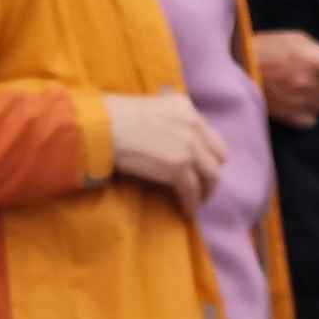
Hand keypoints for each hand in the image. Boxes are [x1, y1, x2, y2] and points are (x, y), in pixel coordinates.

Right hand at [105, 91, 225, 208]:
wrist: (101, 128)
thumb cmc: (111, 118)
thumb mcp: (147, 107)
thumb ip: (164, 118)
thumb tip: (166, 135)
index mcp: (184, 106)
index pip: (209, 135)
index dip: (206, 154)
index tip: (199, 166)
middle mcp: (192, 124)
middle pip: (218, 156)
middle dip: (211, 172)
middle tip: (202, 186)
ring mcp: (188, 146)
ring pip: (211, 176)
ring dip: (205, 191)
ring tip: (197, 201)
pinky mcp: (179, 167)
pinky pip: (192, 191)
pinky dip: (191, 203)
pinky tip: (186, 211)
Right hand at [249, 29, 318, 129]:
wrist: (236, 69)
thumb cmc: (264, 48)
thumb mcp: (295, 38)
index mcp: (312, 60)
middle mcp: (309, 83)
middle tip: (314, 73)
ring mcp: (300, 102)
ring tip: (303, 85)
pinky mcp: (290, 116)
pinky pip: (313, 117)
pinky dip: (311, 110)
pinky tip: (299, 99)